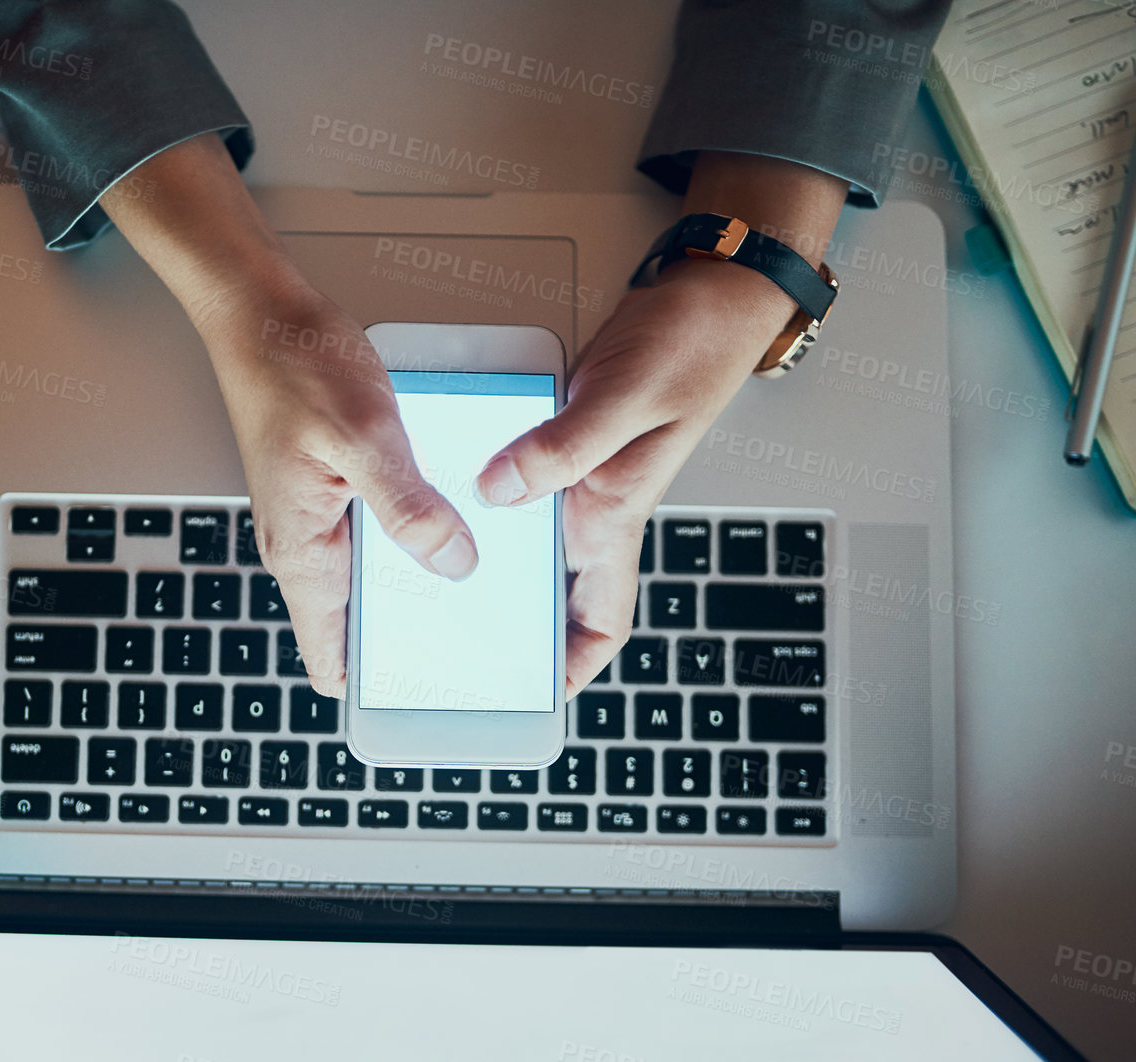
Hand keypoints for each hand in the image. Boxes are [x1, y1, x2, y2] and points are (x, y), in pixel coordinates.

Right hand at [196, 284, 479, 697]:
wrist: (260, 311)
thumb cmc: (292, 365)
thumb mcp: (365, 438)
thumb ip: (409, 508)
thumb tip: (454, 565)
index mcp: (301, 551)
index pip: (331, 657)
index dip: (379, 680)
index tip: (433, 686)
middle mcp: (304, 547)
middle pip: (362, 624)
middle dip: (416, 634)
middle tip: (482, 633)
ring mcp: (317, 520)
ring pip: (376, 577)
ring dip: (419, 580)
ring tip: (482, 577)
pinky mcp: (333, 492)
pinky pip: (379, 533)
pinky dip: (414, 533)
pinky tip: (454, 515)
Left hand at [474, 153, 846, 695]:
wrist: (708, 292)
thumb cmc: (688, 345)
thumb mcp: (621, 396)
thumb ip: (561, 448)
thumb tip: (499, 491)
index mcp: (618, 517)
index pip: (602, 620)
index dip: (570, 666)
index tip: (528, 695)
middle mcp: (598, 508)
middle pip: (552, 592)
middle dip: (508, 621)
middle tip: (445, 640)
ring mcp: (581, 476)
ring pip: (529, 541)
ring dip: (490, 558)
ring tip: (427, 575)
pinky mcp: (566, 443)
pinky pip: (521, 485)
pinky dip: (488, 495)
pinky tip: (446, 490)